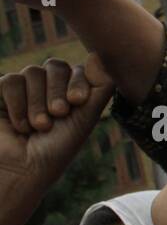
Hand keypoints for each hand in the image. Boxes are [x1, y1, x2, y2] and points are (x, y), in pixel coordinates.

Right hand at [0, 55, 113, 178]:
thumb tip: (99, 54)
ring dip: (37, 103)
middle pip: (55, 66)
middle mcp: (48, 88)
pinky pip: (10, 81)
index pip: (78, 69)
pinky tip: (20, 126)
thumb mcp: (85, 118)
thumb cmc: (57, 149)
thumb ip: (98, 87)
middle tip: (57, 114)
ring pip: (32, 72)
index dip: (77, 82)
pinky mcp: (0, 93)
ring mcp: (24, 89)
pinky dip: (17, 104)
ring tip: (38, 127)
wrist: (22, 169)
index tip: (76, 102)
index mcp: (71, 93)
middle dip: (57, 92)